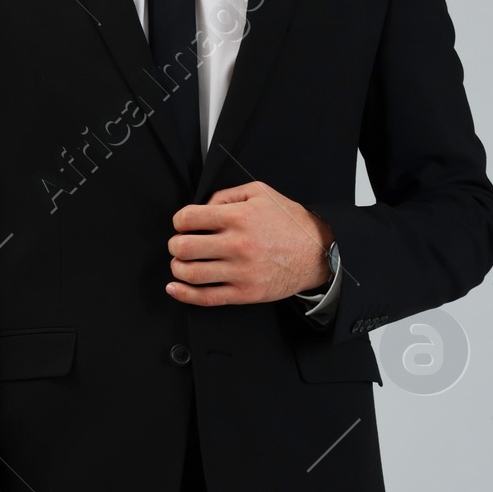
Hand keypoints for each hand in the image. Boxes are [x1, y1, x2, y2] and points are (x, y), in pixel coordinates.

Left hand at [166, 179, 331, 305]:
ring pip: (190, 273)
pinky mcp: (244, 293)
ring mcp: (240, 272)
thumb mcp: (261, 193)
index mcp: (239, 217)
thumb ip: (227, 195)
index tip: (183, 224)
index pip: (188, 218)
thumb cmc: (290, 223)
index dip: (179, 221)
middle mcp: (237, 245)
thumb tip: (203, 208)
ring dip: (177, 268)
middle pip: (183, 247)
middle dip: (175, 245)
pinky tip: (175, 288)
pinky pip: (206, 297)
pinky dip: (184, 294)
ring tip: (182, 263)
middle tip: (180, 244)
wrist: (317, 253)